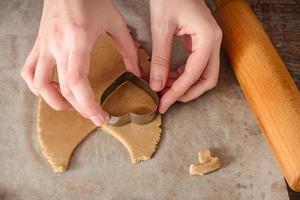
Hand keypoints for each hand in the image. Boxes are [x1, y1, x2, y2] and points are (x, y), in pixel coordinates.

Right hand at [21, 0, 140, 125]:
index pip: (77, 84)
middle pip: (63, 90)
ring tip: (72, 106)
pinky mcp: (39, 43)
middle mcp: (56, 46)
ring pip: (39, 84)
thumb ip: (128, 49)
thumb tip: (136, 72)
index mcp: (78, 41)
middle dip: (80, 109)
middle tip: (95, 116)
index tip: (101, 118)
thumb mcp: (115, 22)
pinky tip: (50, 88)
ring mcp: (44, 45)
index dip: (88, 106)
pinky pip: (29, 70)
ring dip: (55, 101)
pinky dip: (37, 85)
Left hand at [149, 0, 221, 112]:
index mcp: (208, 38)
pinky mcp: (202, 41)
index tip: (163, 103)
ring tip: (164, 89)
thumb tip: (155, 84)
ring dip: (185, 85)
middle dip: (187, 93)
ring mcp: (209, 42)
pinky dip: (184, 75)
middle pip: (207, 79)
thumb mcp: (161, 28)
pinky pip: (197, 65)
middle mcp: (213, 42)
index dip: (177, 92)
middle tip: (167, 100)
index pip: (194, 75)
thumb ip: (159, 59)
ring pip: (204, 74)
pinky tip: (168, 76)